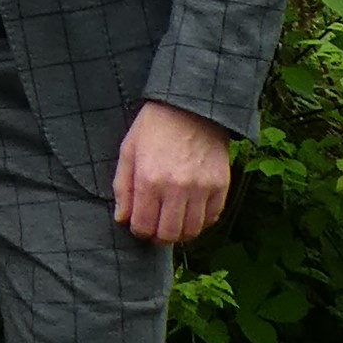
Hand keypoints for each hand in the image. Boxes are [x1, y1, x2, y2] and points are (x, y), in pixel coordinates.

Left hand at [112, 100, 233, 246]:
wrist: (190, 105)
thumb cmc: (154, 126)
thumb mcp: (128, 151)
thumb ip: (122, 187)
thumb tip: (122, 218)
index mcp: (149, 180)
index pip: (143, 226)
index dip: (138, 230)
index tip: (139, 224)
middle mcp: (176, 188)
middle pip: (168, 235)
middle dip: (158, 236)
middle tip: (156, 228)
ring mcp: (201, 188)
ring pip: (192, 231)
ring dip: (180, 232)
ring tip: (173, 221)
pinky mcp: (220, 185)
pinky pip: (212, 218)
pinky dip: (201, 221)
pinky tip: (191, 211)